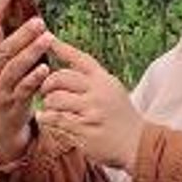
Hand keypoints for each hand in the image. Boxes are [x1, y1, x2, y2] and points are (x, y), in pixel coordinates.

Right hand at [0, 0, 52, 165]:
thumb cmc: (0, 83)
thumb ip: (5, 41)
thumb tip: (22, 10)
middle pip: (4, 49)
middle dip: (22, 34)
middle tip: (39, 21)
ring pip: (14, 68)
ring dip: (31, 52)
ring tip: (47, 38)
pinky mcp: (11, 103)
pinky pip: (23, 89)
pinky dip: (34, 78)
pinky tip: (45, 68)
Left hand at [33, 33, 141, 169]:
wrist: (137, 143)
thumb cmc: (119, 114)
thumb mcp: (111, 88)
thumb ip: (90, 76)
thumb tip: (66, 55)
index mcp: (104, 80)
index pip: (80, 59)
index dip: (62, 48)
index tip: (47, 39)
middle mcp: (98, 93)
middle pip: (60, 78)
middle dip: (47, 84)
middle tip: (45, 91)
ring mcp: (92, 112)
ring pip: (55, 100)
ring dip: (47, 104)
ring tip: (49, 107)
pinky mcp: (85, 131)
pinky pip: (56, 120)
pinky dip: (46, 118)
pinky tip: (44, 117)